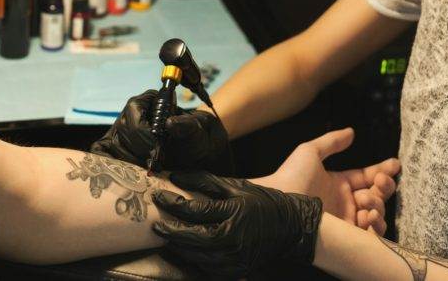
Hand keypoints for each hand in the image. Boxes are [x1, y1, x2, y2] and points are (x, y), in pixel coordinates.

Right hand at [90, 90, 232, 174]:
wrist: (200, 160)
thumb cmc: (199, 140)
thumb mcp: (200, 131)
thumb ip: (187, 126)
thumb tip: (170, 123)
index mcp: (148, 102)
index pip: (133, 109)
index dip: (142, 131)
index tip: (156, 148)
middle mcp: (130, 117)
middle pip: (120, 132)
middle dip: (137, 152)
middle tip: (156, 166)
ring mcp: (120, 136)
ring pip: (111, 149)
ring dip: (130, 165)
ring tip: (149, 175)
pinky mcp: (114, 154)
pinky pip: (102, 159)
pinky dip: (111, 171)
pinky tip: (129, 181)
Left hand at [152, 171, 321, 278]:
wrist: (291, 228)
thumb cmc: (263, 203)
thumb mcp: (236, 186)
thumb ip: (205, 181)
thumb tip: (176, 175)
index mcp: (233, 212)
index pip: (195, 209)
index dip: (173, 203)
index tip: (159, 196)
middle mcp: (233, 237)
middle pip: (192, 236)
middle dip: (170, 230)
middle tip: (155, 224)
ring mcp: (235, 257)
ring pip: (196, 256)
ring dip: (178, 247)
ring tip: (166, 237)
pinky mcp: (236, 270)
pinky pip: (207, 269)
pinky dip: (192, 260)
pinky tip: (183, 252)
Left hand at [255, 127, 399, 233]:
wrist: (279, 202)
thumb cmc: (292, 176)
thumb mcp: (311, 152)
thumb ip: (332, 142)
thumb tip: (351, 132)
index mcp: (338, 184)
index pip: (366, 176)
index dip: (382, 170)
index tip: (395, 164)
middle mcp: (345, 203)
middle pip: (376, 194)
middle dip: (383, 186)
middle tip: (380, 180)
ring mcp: (346, 220)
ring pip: (376, 213)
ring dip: (378, 204)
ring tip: (367, 198)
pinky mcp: (346, 237)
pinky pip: (370, 235)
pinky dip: (376, 225)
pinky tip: (369, 215)